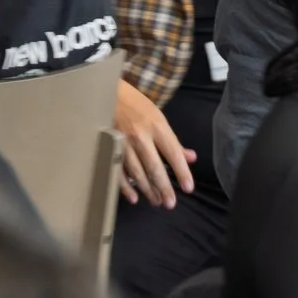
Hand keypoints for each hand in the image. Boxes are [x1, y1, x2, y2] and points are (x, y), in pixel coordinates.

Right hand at [115, 80, 195, 207]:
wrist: (106, 93)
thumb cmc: (136, 105)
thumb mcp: (158, 118)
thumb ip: (173, 141)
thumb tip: (191, 158)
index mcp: (156, 126)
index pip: (173, 153)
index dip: (182, 172)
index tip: (188, 188)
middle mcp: (140, 136)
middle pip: (155, 167)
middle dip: (163, 187)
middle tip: (170, 204)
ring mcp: (123, 143)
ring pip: (137, 172)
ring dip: (147, 189)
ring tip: (156, 202)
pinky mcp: (108, 148)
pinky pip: (118, 171)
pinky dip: (125, 187)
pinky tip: (134, 197)